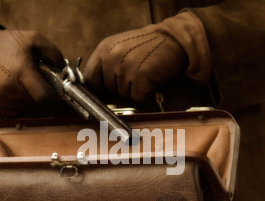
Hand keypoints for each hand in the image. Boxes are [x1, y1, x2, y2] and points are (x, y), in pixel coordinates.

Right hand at [0, 28, 64, 118]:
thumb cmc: (8, 45)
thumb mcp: (32, 39)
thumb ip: (53, 52)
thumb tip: (63, 70)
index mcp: (21, 72)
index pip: (44, 97)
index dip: (55, 101)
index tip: (59, 101)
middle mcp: (9, 88)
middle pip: (37, 103)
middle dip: (40, 94)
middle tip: (34, 81)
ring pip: (27, 109)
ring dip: (29, 100)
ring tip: (21, 83)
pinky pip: (15, 113)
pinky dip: (18, 105)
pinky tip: (12, 91)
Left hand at [83, 11, 210, 103]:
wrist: (174, 39)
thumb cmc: (148, 45)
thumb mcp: (121, 47)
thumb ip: (106, 63)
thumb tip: (96, 89)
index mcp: (104, 49)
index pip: (90, 78)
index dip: (97, 89)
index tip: (105, 93)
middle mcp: (112, 57)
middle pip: (108, 89)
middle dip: (121, 88)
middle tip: (135, 76)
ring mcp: (126, 67)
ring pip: (124, 95)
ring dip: (135, 91)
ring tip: (145, 75)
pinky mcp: (141, 77)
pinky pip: (138, 98)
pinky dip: (146, 95)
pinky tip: (152, 83)